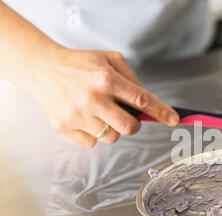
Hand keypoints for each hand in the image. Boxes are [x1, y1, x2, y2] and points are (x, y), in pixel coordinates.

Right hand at [26, 47, 178, 147]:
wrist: (41, 68)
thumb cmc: (80, 64)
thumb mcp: (109, 60)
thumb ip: (132, 79)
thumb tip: (149, 103)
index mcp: (106, 79)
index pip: (142, 100)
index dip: (161, 112)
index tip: (174, 120)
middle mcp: (92, 98)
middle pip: (130, 127)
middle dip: (134, 124)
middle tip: (126, 116)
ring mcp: (77, 115)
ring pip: (112, 138)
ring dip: (111, 128)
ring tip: (97, 111)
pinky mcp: (64, 128)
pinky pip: (92, 144)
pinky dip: (93, 134)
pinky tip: (84, 118)